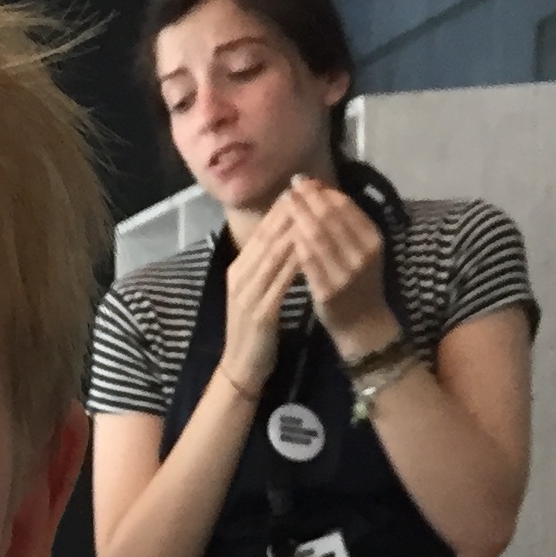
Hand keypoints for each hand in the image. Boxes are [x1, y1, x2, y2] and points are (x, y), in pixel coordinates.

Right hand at [216, 206, 304, 399]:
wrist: (242, 367)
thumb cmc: (254, 330)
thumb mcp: (254, 292)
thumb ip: (265, 267)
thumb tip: (285, 237)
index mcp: (238, 270)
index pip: (261, 231)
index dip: (281, 209)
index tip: (302, 190)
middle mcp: (240, 277)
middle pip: (267, 236)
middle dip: (290, 212)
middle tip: (311, 191)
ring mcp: (248, 295)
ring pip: (274, 254)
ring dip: (297, 231)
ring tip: (317, 212)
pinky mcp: (261, 313)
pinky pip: (282, 281)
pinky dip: (298, 263)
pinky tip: (315, 250)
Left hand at [283, 175, 395, 360]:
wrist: (363, 324)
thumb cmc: (358, 282)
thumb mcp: (362, 250)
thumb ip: (348, 226)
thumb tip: (322, 192)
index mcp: (373, 239)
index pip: (346, 207)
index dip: (323, 191)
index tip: (306, 182)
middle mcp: (363, 253)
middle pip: (329, 218)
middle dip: (308, 199)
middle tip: (291, 187)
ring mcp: (346, 273)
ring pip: (317, 237)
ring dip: (298, 217)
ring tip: (284, 203)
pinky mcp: (328, 290)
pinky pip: (308, 262)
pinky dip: (295, 244)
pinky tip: (284, 233)